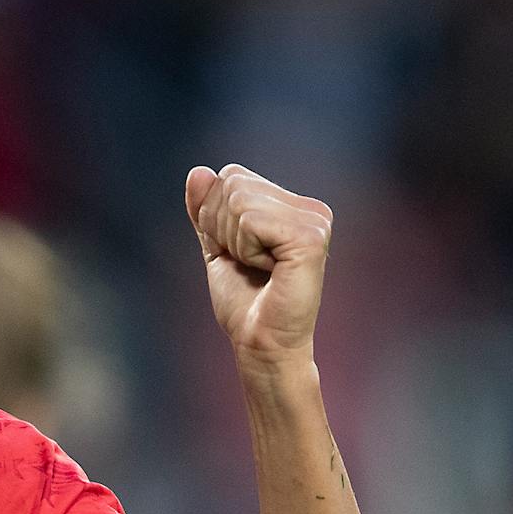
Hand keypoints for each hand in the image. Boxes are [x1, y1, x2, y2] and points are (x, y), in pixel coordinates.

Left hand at [184, 165, 332, 370]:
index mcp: (293, 206)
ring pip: (238, 200)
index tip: (237, 252)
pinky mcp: (311, 237)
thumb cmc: (243, 301)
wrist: (260, 342)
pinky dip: (245, 249)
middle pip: (232, 183)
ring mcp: (315, 220)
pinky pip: (250, 221)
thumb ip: (206, 210)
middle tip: (247, 263)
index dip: (215, 216)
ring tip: (260, 268)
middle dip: (222, 228)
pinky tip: (269, 271)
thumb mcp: (217, 247)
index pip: (230, 176)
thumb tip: (198, 171)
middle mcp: (310, 208)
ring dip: (234, 242)